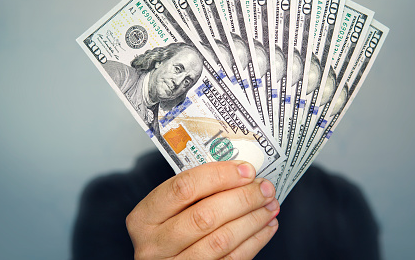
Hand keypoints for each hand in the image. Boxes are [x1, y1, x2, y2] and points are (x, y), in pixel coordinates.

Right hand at [126, 160, 279, 258]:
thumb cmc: (170, 228)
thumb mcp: (169, 209)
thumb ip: (196, 192)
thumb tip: (241, 172)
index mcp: (144, 217)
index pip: (184, 188)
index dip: (219, 176)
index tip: (246, 170)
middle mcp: (155, 244)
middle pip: (205, 216)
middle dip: (242, 198)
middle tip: (265, 188)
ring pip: (222, 240)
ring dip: (253, 219)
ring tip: (270, 205)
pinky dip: (255, 241)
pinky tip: (266, 226)